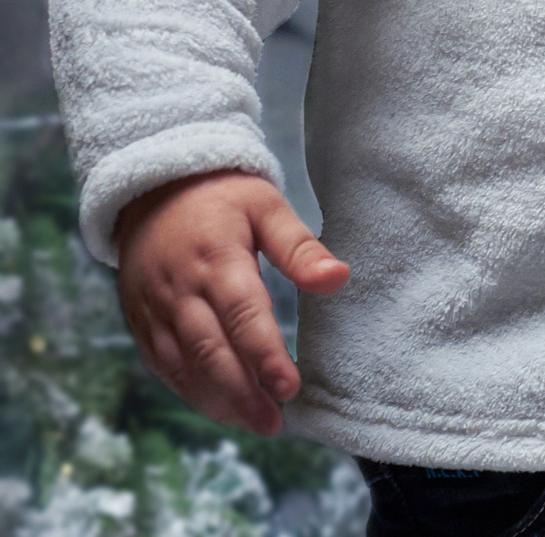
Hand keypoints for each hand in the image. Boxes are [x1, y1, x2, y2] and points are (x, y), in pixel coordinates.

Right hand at [113, 170, 349, 435]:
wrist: (152, 188)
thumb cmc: (221, 195)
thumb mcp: (266, 206)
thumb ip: (299, 247)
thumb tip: (339, 278)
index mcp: (217, 260)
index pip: (243, 317)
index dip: (265, 356)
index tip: (290, 387)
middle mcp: (181, 290)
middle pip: (211, 352)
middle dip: (243, 393)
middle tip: (275, 422)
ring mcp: (155, 308)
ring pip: (183, 365)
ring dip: (217, 400)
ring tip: (255, 422)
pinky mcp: (140, 320)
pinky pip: (162, 364)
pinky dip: (189, 389)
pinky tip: (219, 406)